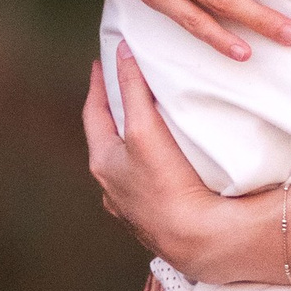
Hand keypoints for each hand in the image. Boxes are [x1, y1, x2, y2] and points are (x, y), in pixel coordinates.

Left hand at [81, 55, 227, 274]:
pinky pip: (150, 186)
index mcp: (102, 164)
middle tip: (125, 90)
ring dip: (134, 145)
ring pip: (128, 166)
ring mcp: (134, 208)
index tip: (101, 63)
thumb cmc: (165, 185)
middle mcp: (112, 189)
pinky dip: (154, 170)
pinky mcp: (159, 220)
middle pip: (109, 140)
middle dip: (115, 115)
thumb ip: (132, 89)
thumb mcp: (143, 129)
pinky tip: (170, 168)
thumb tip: (123, 51)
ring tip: (148, 125)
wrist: (196, 240)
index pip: (93, 114)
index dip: (98, 86)